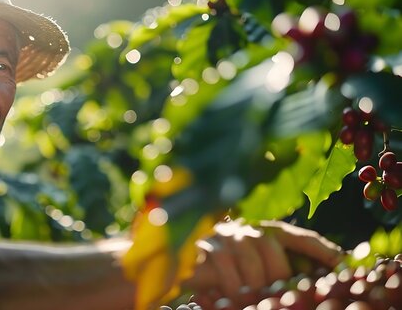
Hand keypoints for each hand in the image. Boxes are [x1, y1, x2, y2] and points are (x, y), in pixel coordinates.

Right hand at [182, 219, 342, 304]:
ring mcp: (226, 235)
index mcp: (268, 231)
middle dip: (279, 278)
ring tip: (256, 302)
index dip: (323, 249)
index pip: (301, 237)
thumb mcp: (257, 269)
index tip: (345, 264)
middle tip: (282, 298)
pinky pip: (227, 270)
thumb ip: (280, 270)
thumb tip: (314, 283)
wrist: (184, 265)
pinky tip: (235, 299)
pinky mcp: (207, 247)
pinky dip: (234, 289)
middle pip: (273, 248)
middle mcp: (248, 228)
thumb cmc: (228, 272)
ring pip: (252, 261)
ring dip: (255, 287)